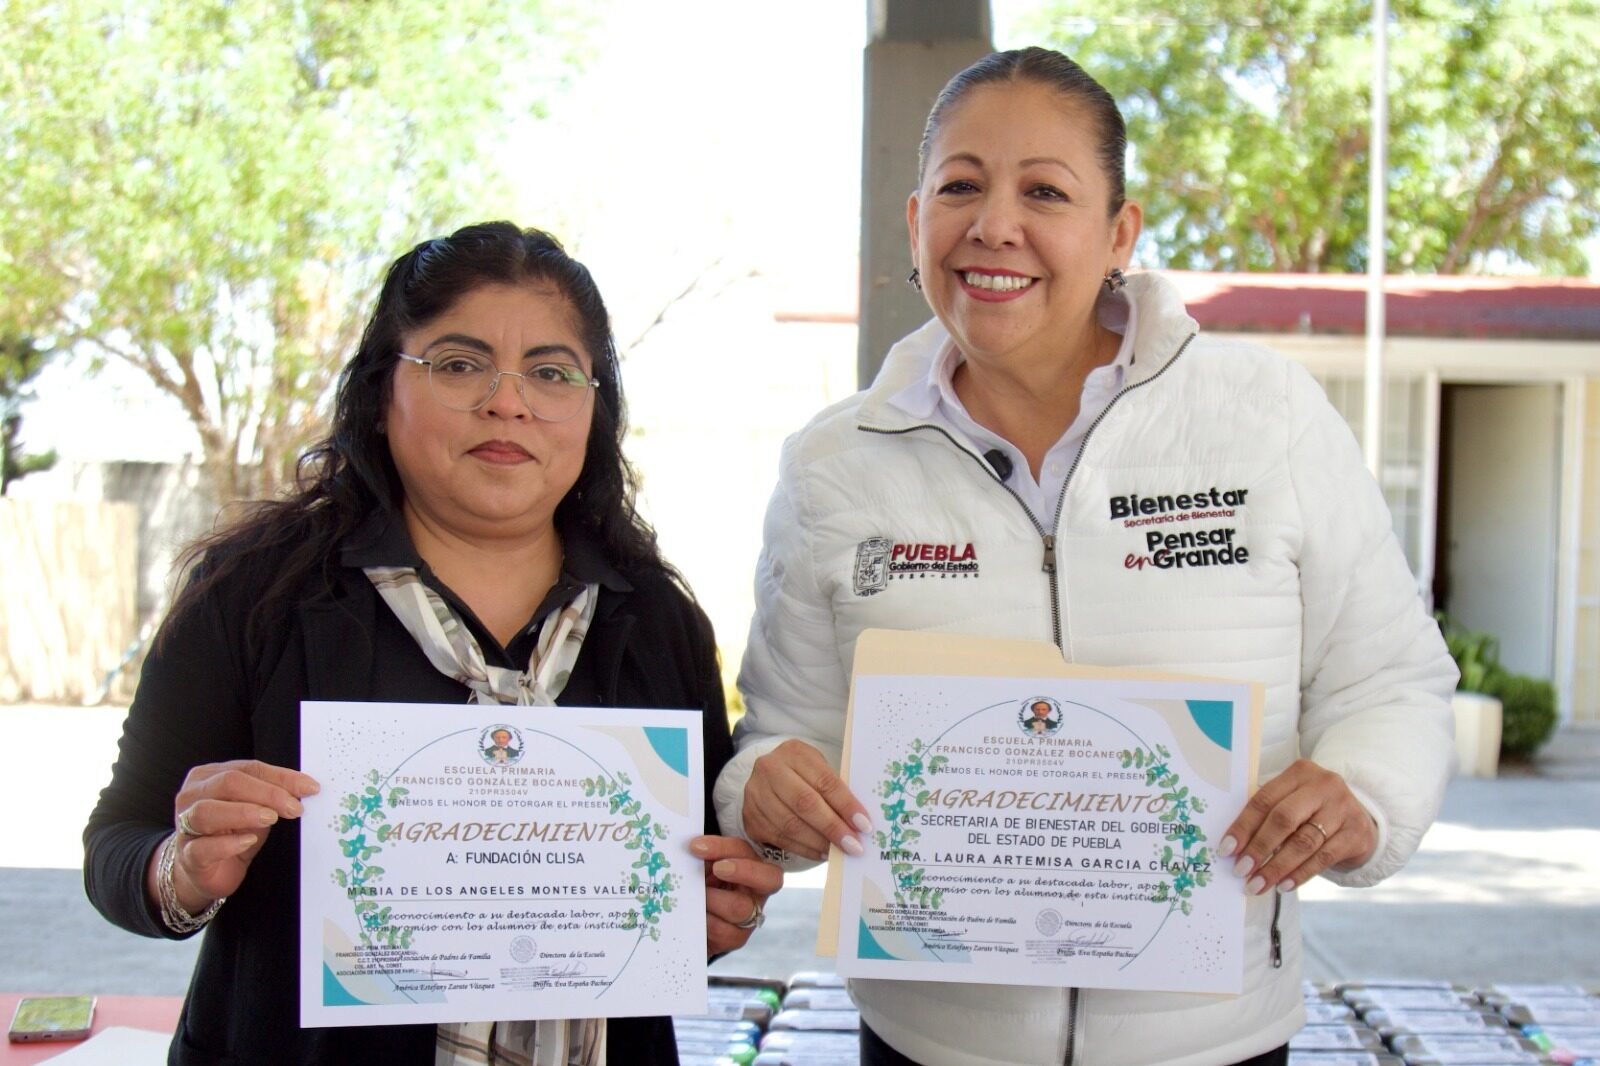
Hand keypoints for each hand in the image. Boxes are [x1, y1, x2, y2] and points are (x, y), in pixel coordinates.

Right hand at [148, 760, 319, 912]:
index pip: (249, 768)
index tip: (310, 787)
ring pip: (208, 810)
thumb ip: (274, 796)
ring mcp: (184, 825)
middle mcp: (193, 795)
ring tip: (271, 818)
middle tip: (294, 807)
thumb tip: (306, 788)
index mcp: (210, 776)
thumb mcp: (257, 810)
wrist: (206, 872)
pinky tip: (248, 841)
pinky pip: (202, 847)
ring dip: (244, 812)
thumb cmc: (232, 834)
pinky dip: (228, 843)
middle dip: (267, 793)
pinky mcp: (186, 855)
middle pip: (228, 783)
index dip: (281, 777)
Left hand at [690, 835, 782, 956]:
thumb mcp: (702, 866)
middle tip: (716, 869)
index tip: (697, 847)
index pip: (745, 850)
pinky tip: (693, 916)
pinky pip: (723, 930)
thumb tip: (690, 848)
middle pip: (770, 879)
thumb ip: (702, 856)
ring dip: (712, 899)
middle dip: (742, 870)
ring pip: (740, 907)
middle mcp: (759, 890)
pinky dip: (704, 921)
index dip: (723, 847)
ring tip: (693, 897)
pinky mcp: (738, 938)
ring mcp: (752, 916)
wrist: (691, 919)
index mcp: (751, 864)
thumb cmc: (700, 885)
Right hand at [742, 739, 871, 861]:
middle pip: (805, 803)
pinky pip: (781, 839)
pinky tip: (821, 853)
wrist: (767, 777)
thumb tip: (859, 822)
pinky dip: (805, 849)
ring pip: (791, 825)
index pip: (825, 781)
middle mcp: (770, 769)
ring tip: (839, 852)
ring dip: (819, 843)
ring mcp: (756, 794)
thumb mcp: (818, 769)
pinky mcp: (751, 818)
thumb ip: (835, 790)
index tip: (864, 825)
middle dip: (833, 828)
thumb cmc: (802, 774)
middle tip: (854, 846)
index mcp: (794, 752)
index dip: (846, 805)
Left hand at [1220, 758, 1376, 895]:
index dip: (1243, 826)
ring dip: (1276, 867)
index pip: (1264, 799)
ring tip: (1258, 884)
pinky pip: (1322, 858)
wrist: (1360, 821)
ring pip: (1303, 842)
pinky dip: (1300, 874)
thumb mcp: (1293, 801)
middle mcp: (1324, 786)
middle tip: (1241, 870)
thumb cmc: (1313, 811)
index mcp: (1300, 772)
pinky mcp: (1356, 834)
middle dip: (1258, 848)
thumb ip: (1267, 814)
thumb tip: (1234, 846)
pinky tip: (1284, 885)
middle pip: (1283, 819)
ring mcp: (1343, 809)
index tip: (1226, 849)